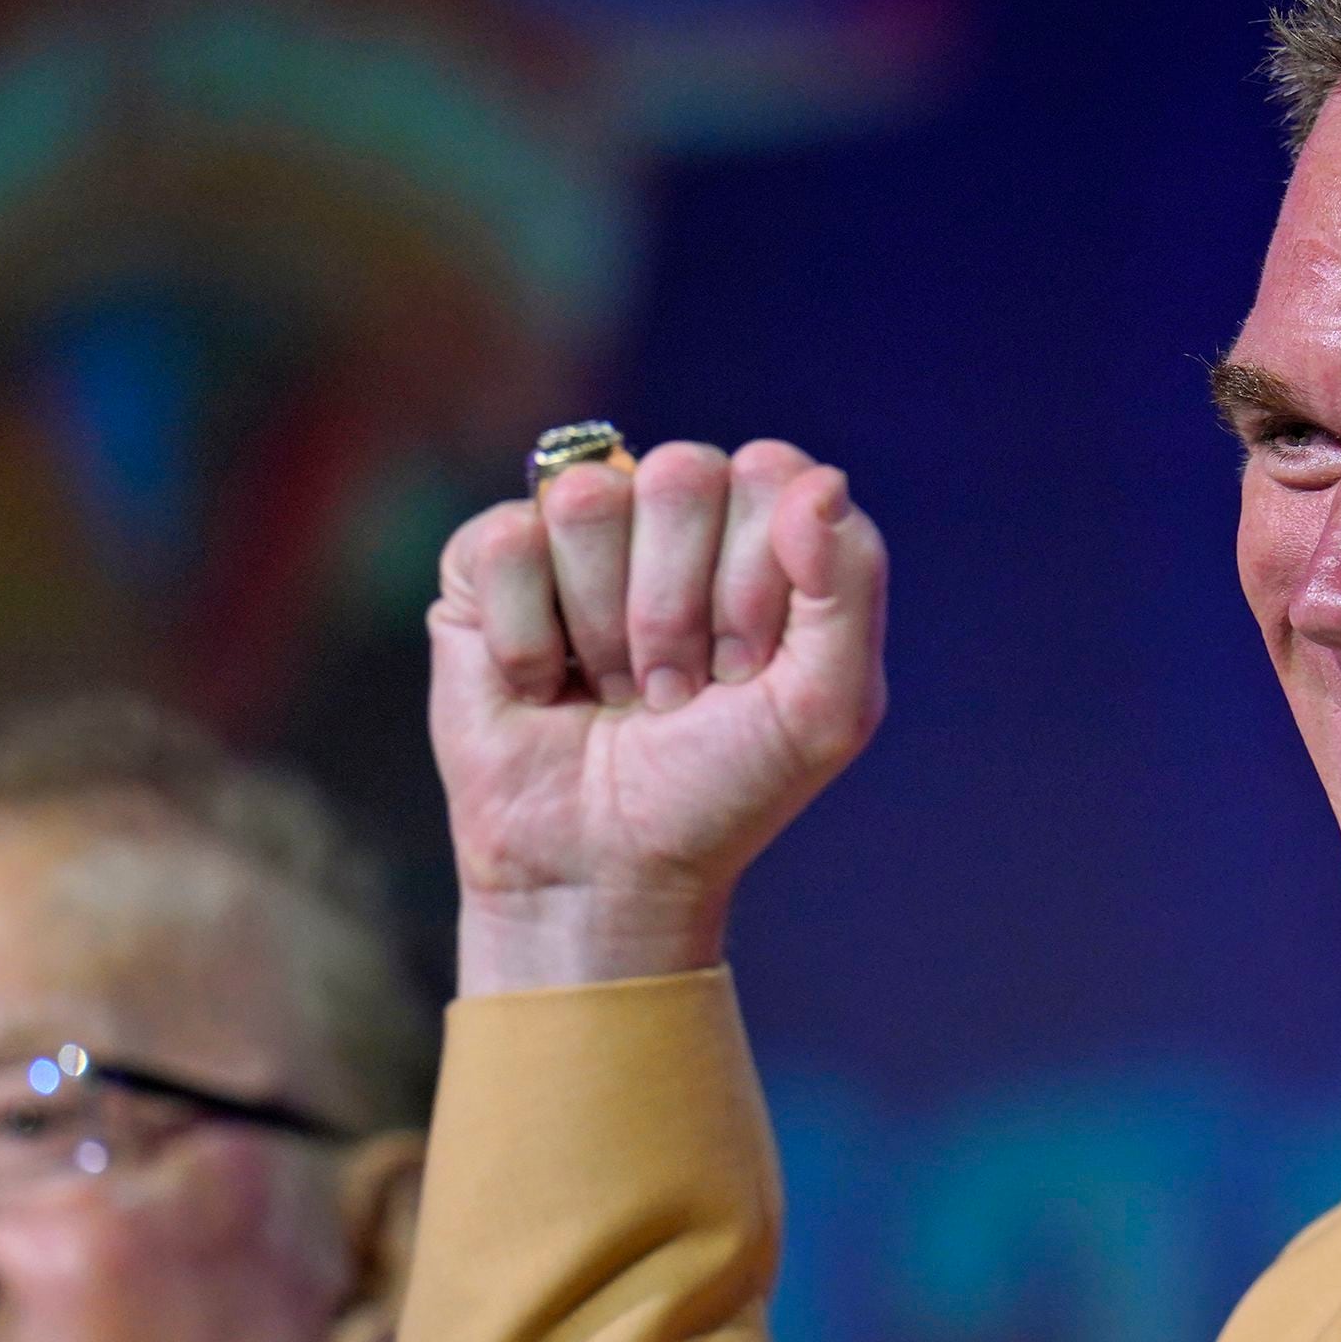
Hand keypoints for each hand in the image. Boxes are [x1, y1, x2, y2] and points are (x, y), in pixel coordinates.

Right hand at [429, 439, 887, 991]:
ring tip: (616, 689)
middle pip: (680, 475)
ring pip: (589, 501)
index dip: (758, 583)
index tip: (748, 669)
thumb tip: (821, 481)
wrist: (610, 868)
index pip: (771, 473)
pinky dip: (530, 642)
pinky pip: (508, 541)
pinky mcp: (490, 564)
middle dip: (681, 610)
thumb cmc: (724, 784)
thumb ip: (851, 584)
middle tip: (678, 687)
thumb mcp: (827, 706)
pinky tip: (546, 687)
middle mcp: (673, 511)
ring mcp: (578, 531)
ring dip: (606, 629)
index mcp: (764, 528)